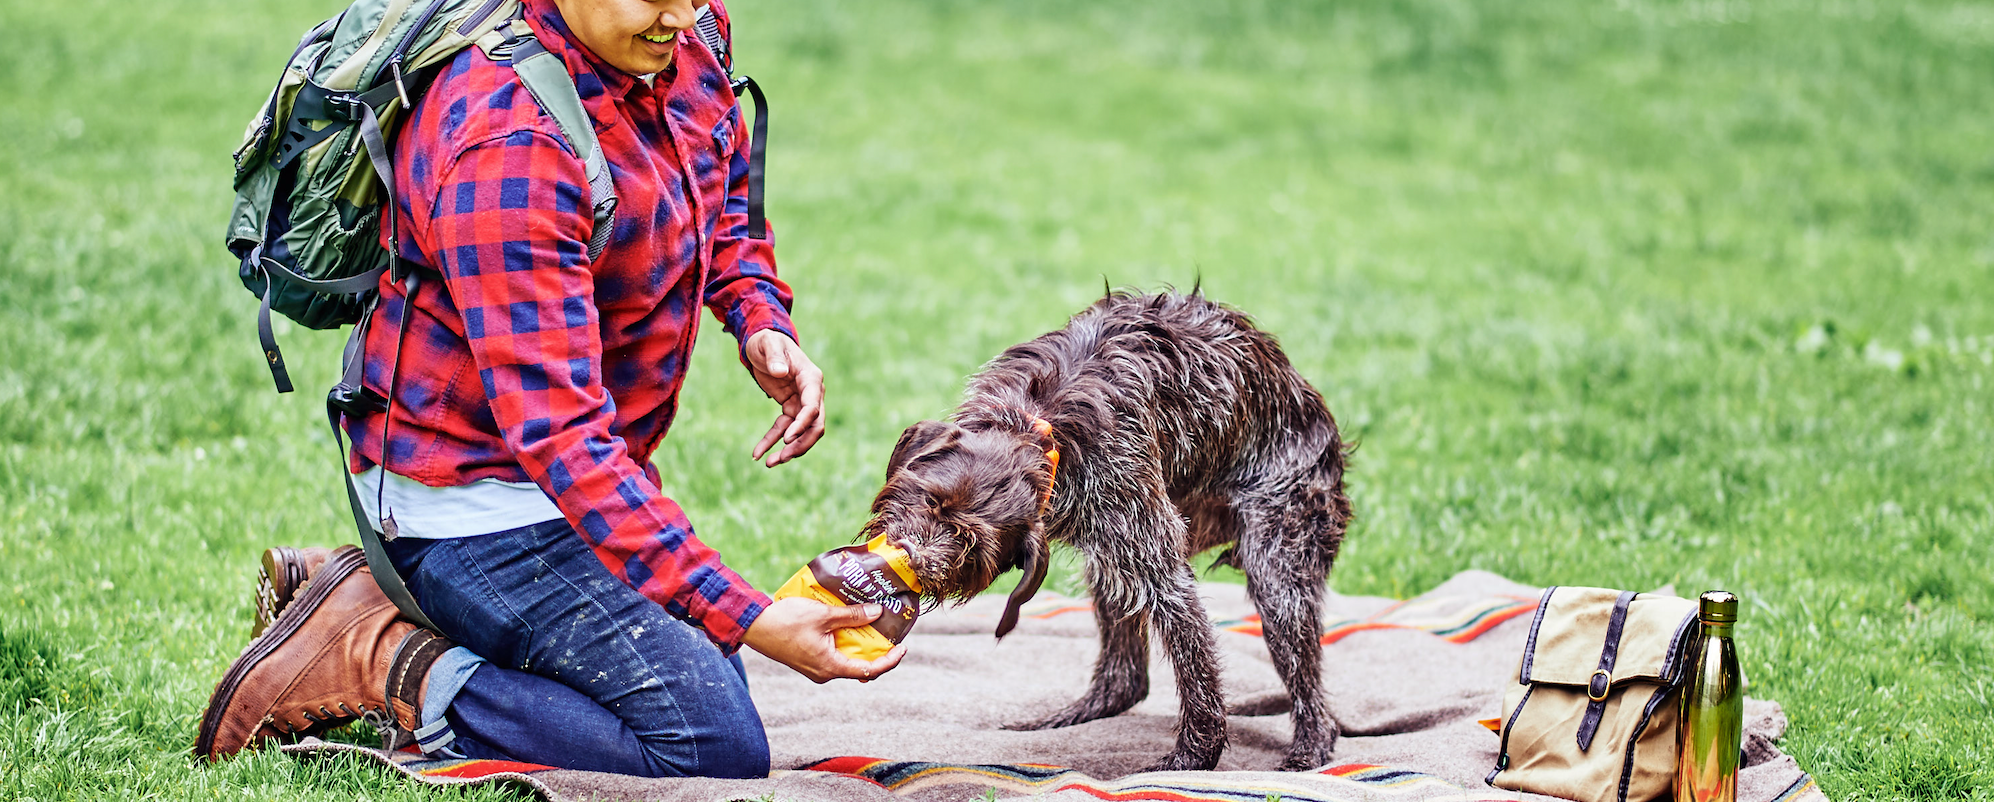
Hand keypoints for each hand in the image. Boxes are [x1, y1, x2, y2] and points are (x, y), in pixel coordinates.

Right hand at [742, 596, 906, 682]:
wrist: (754, 626)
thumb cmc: (786, 621)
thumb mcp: (824, 615)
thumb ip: (852, 615)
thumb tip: (877, 612)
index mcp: (831, 667)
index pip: (870, 671)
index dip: (890, 661)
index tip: (902, 647)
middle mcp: (825, 672)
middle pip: (860, 667)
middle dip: (877, 651)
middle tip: (888, 631)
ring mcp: (816, 668)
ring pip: (847, 660)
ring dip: (860, 644)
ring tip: (870, 623)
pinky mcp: (808, 660)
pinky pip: (834, 654)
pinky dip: (845, 641)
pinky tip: (847, 623)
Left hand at [744, 329, 825, 466]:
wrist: (762, 343)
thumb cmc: (767, 341)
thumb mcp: (768, 344)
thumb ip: (775, 356)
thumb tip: (782, 372)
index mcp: (811, 378)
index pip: (813, 407)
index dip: (802, 425)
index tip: (786, 440)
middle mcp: (812, 393)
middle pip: (814, 426)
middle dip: (800, 445)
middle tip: (781, 458)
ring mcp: (802, 402)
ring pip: (801, 433)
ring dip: (787, 450)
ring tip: (769, 463)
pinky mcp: (789, 407)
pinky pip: (783, 429)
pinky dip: (772, 441)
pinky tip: (758, 453)